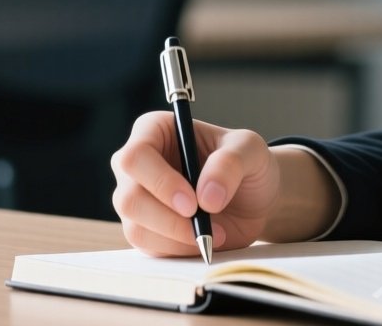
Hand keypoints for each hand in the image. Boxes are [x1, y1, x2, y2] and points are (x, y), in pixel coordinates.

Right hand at [110, 111, 278, 255]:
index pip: (135, 156)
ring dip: (177, 237)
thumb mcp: (250, 150)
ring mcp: (136, 199)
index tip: (192, 202)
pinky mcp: (144, 229)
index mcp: (154, 131)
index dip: (160, 182)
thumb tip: (206, 196)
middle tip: (203, 225)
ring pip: (136, 228)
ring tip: (215, 232)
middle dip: (167, 218)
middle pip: (128, 198)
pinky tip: (204, 240)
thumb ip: (231, 163)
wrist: (254, 199)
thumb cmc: (246, 164)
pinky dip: (179, 250)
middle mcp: (137, 165)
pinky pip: (149, 248)